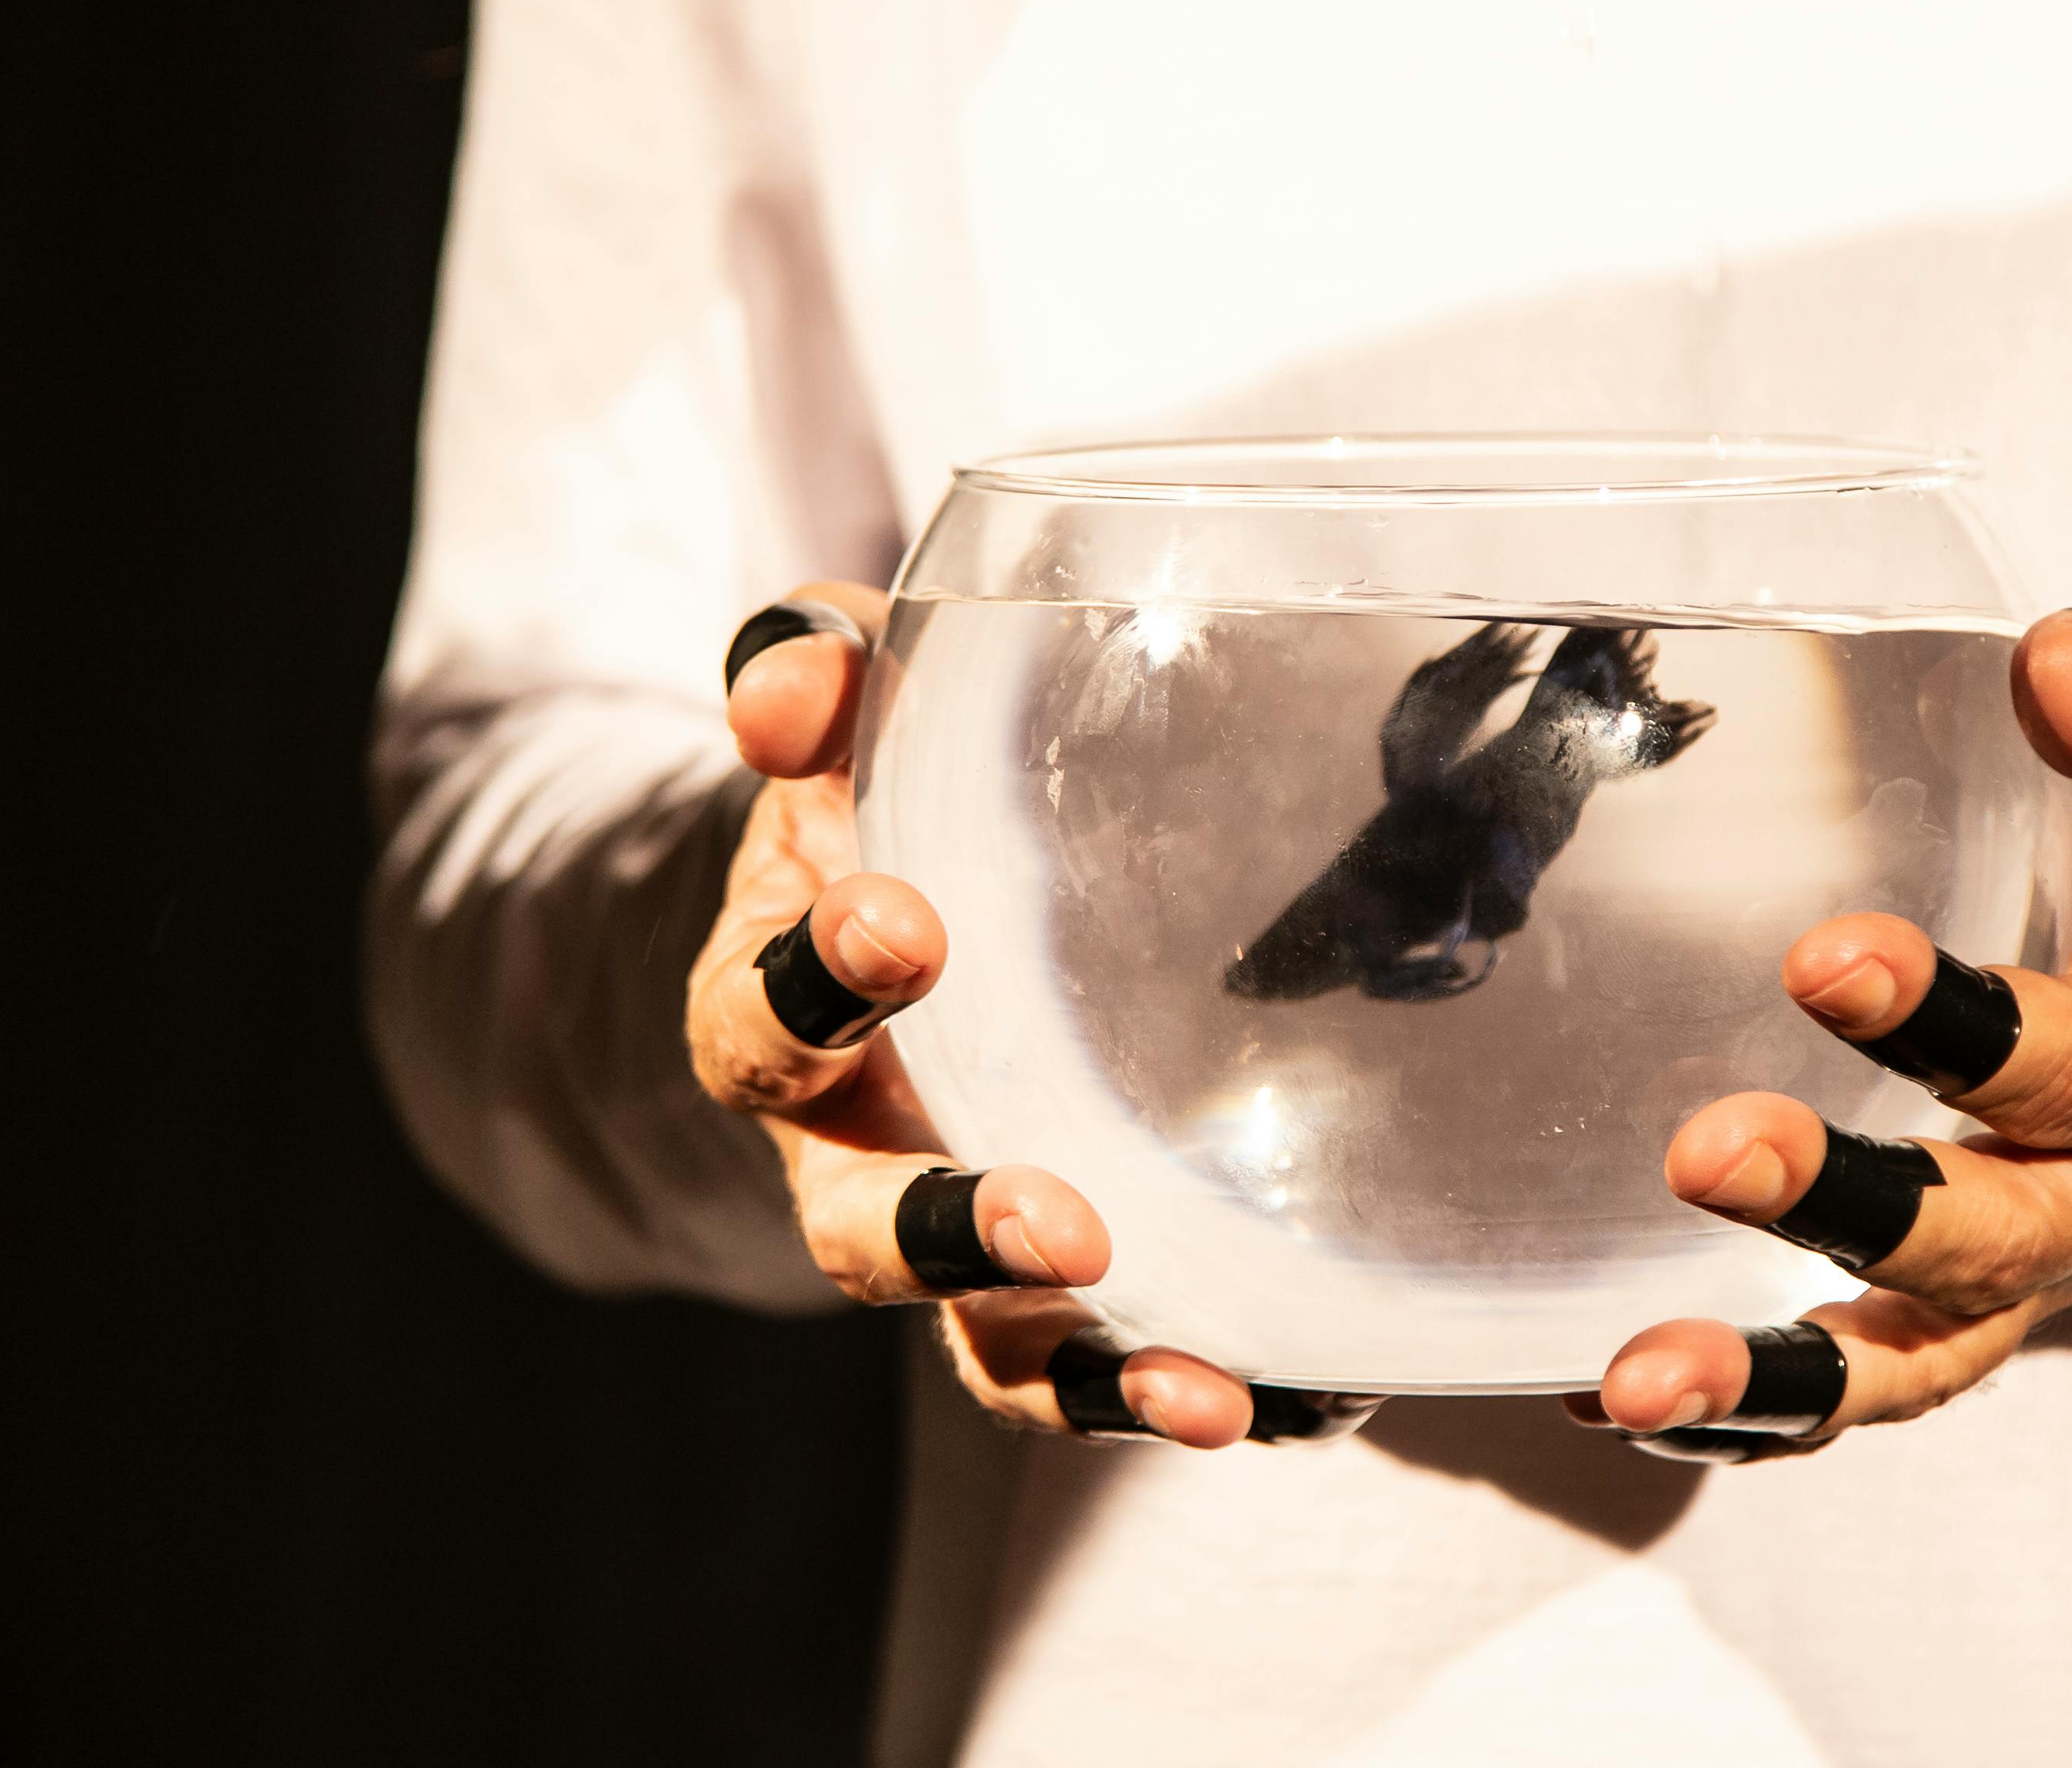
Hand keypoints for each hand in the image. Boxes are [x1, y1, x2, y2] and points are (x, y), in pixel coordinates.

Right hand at [692, 581, 1377, 1448]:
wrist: (884, 934)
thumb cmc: (868, 809)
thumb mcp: (836, 728)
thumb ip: (816, 674)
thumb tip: (790, 682)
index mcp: (776, 1009)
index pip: (764, 1012)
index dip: (816, 980)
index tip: (903, 926)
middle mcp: (853, 1150)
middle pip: (866, 1233)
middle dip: (956, 1234)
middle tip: (1056, 1226)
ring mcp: (956, 1234)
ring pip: (991, 1342)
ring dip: (1087, 1371)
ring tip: (1200, 1392)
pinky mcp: (1060, 1285)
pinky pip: (1108, 1365)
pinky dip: (1192, 1385)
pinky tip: (1307, 1397)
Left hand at [1581, 597, 2071, 1458]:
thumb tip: (2069, 674)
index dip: (1970, 1029)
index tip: (1826, 961)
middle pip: (2008, 1240)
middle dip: (1860, 1211)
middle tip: (1711, 1152)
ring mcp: (2045, 1254)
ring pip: (1929, 1353)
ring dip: (1787, 1375)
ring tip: (1639, 1383)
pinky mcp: (1964, 1288)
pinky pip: (1869, 1371)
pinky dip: (1757, 1401)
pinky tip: (1605, 1395)